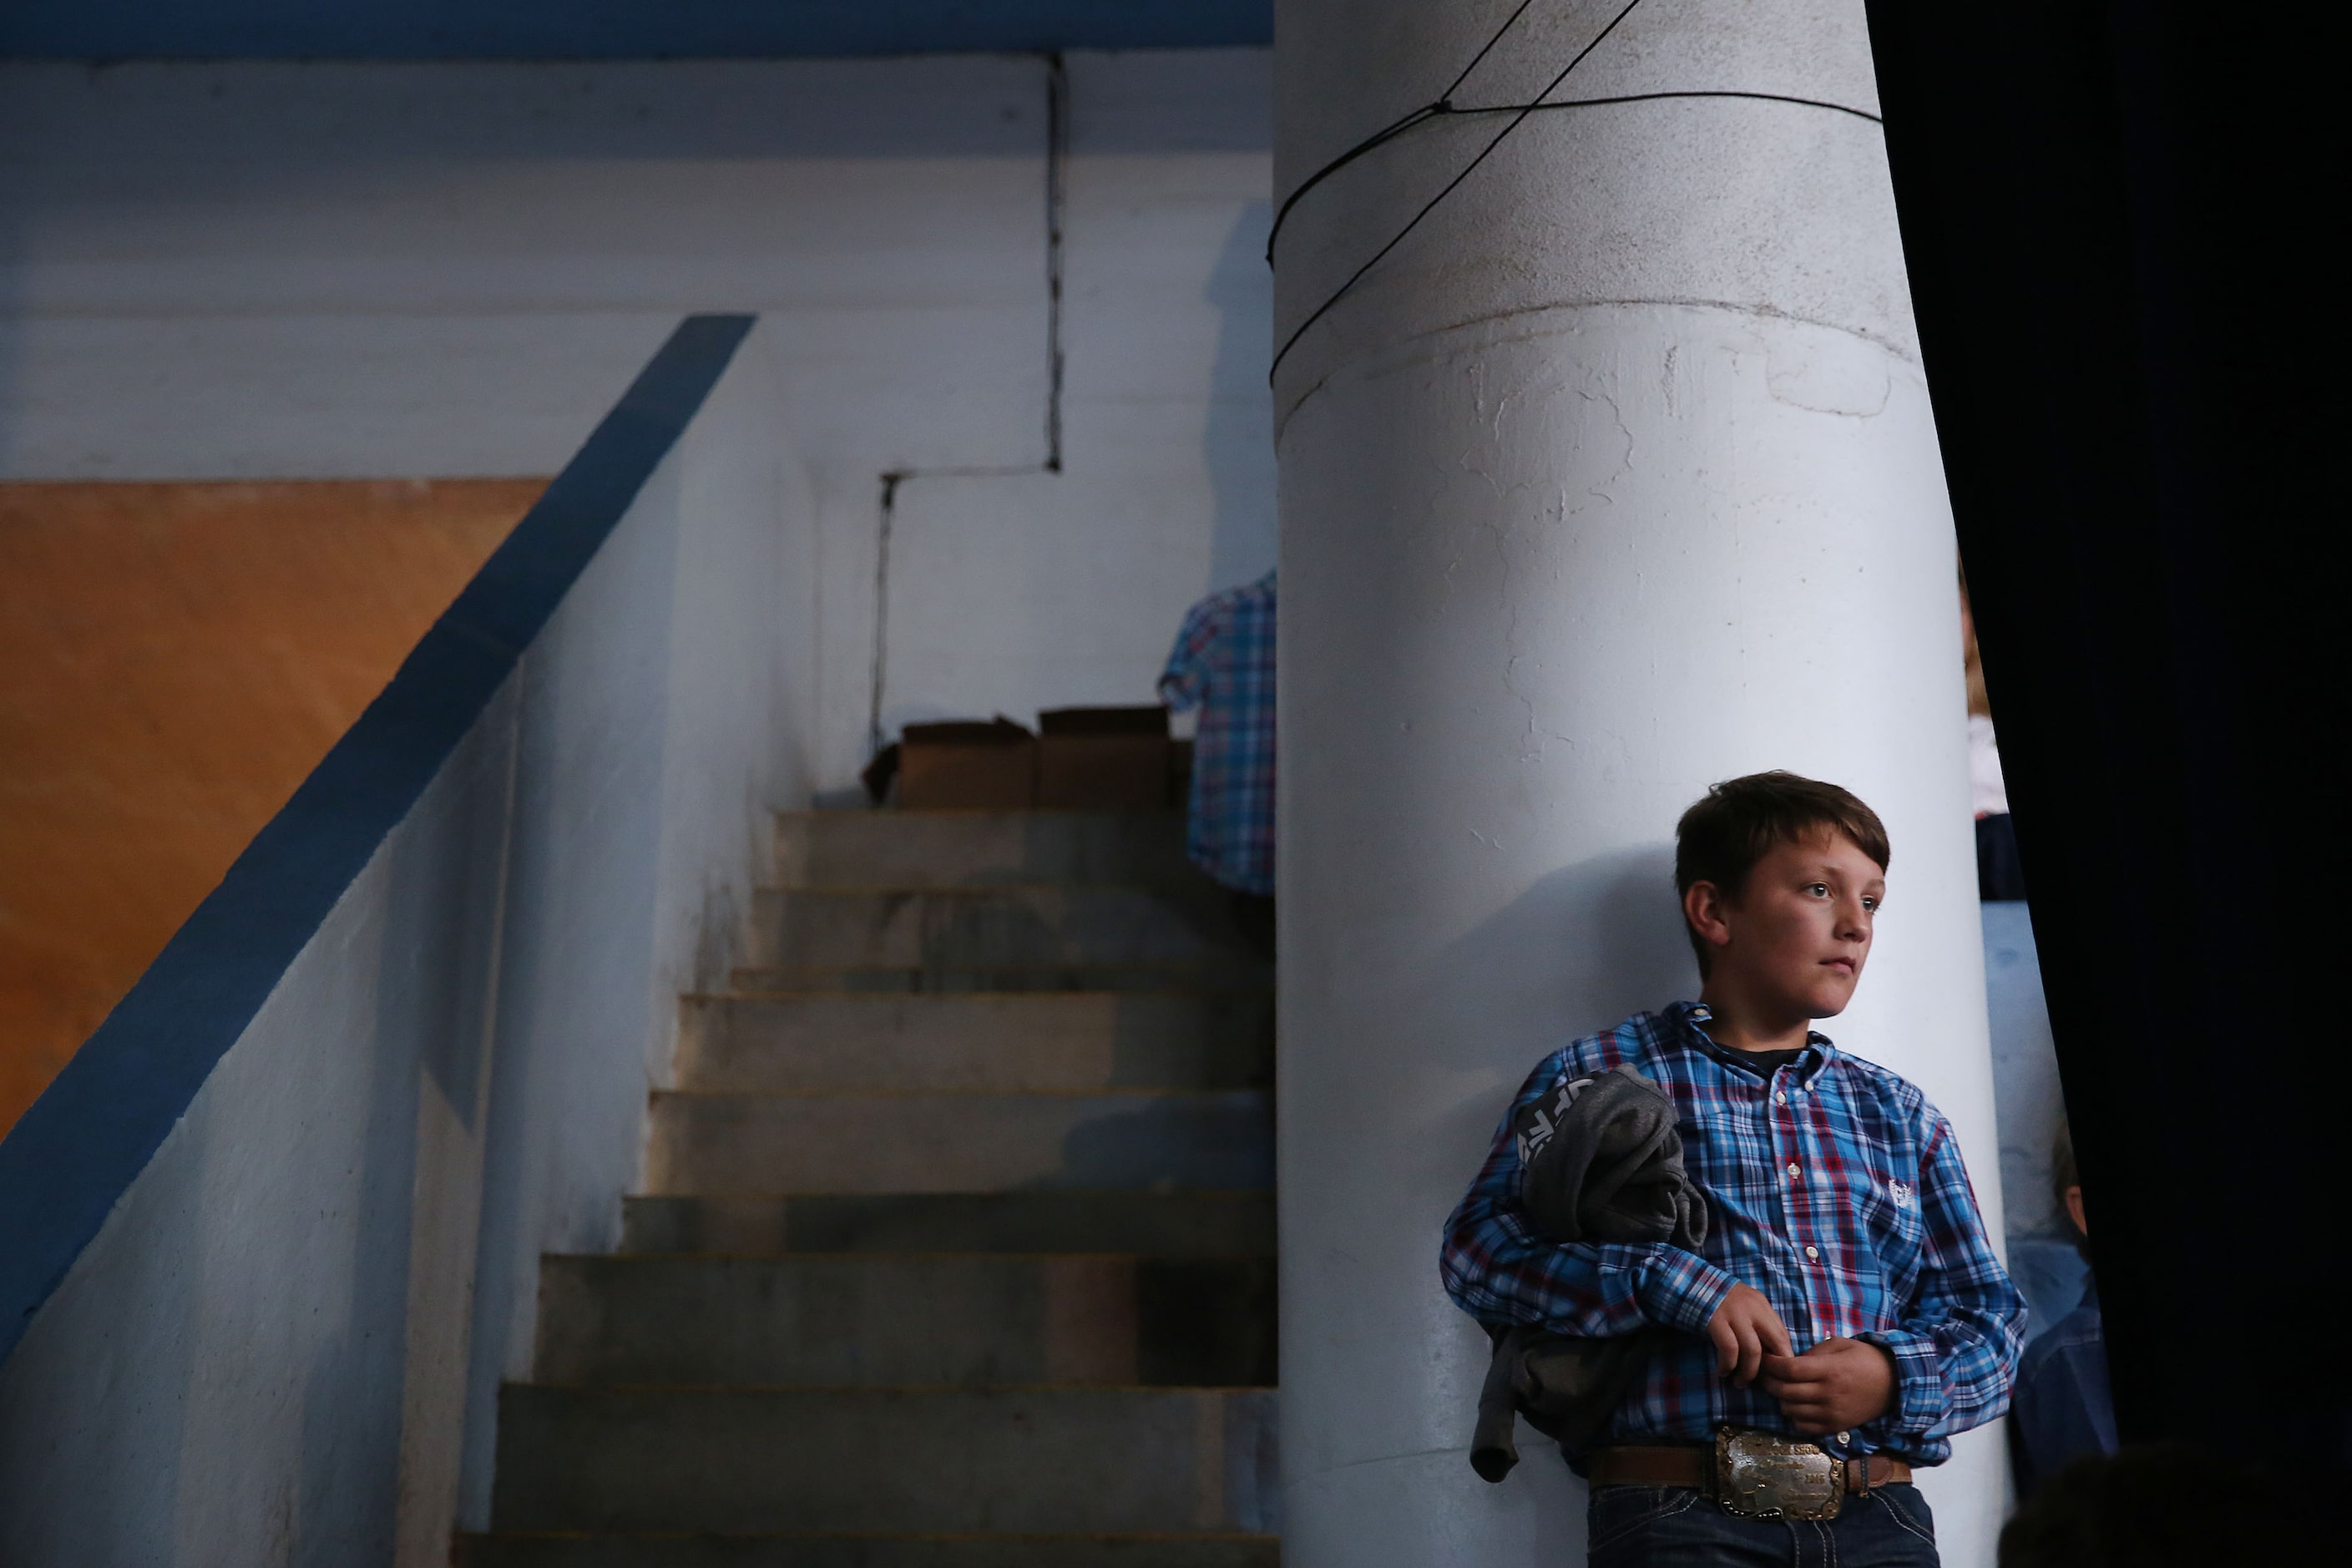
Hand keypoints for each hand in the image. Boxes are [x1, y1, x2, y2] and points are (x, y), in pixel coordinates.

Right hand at [1706, 1284, 1792, 1387]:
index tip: (1776, 1375)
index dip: (1784, 1359)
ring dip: (1748, 1372)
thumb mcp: (1745, 1305)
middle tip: (1763, 1383)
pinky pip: (1728, 1348)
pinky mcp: (1716, 1320)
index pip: (1783, 1336)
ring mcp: (1734, 1313)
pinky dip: (1728, 1364)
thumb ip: (1759, 1324)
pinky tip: (1723, 1372)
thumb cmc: (1720, 1299)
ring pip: (1752, 1349)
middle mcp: (1753, 1308)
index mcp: (1762, 1305)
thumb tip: (1774, 1354)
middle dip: (1772, 1369)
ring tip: (1740, 1383)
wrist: (1691, 1281)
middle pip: (1775, 1343)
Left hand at [1759, 1337, 1897, 1434]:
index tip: (1764, 1358)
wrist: (1894, 1384)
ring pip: (1790, 1410)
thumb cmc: (1865, 1358)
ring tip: (1782, 1388)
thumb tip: (1789, 1361)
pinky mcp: (1835, 1427)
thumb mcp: (1840, 1344)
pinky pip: (1803, 1427)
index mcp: (1829, 1370)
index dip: (1771, 1364)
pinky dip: (1794, 1416)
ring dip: (1781, 1399)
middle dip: (1768, 1381)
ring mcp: (1831, 1413)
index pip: (1789, 1369)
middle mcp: (1828, 1394)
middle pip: (1784, 1391)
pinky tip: (1797, 1404)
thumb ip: (1813, 1352)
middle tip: (1764, 1373)